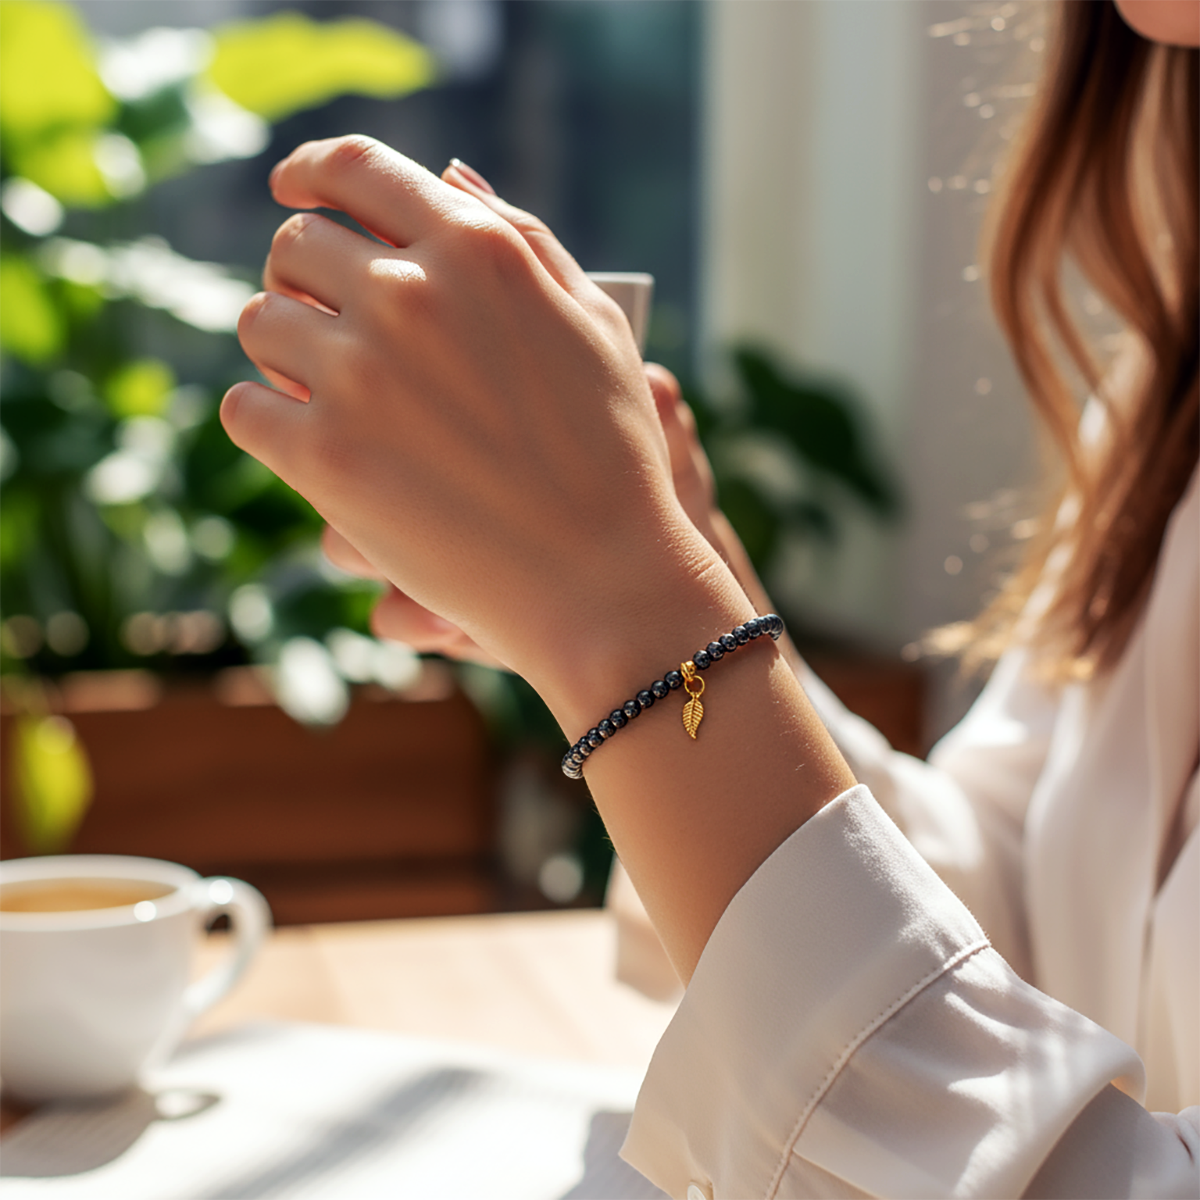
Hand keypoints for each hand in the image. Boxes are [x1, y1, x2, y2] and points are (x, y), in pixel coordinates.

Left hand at [222, 135, 734, 712]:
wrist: (600, 577)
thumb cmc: (611, 451)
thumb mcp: (594, 321)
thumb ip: (521, 237)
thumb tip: (450, 173)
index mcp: (476, 249)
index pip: (356, 168)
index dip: (313, 171)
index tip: (296, 188)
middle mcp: (408, 296)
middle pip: (296, 247)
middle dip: (305, 277)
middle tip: (330, 320)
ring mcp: (360, 377)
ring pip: (259, 322)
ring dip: (283, 349)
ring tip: (326, 389)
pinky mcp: (325, 459)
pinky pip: (243, 407)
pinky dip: (266, 418)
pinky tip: (309, 440)